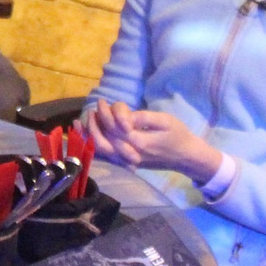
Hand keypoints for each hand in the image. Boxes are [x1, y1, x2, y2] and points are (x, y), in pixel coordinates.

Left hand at [89, 101, 221, 183]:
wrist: (186, 157)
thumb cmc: (177, 135)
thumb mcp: (165, 121)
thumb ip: (144, 118)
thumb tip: (125, 116)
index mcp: (140, 142)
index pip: (116, 127)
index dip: (106, 113)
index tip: (103, 101)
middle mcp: (131, 154)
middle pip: (105, 139)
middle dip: (95, 122)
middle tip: (94, 108)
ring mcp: (128, 161)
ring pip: (101, 151)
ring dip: (88, 136)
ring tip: (80, 121)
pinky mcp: (127, 164)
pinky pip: (106, 157)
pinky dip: (92, 146)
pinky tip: (83, 136)